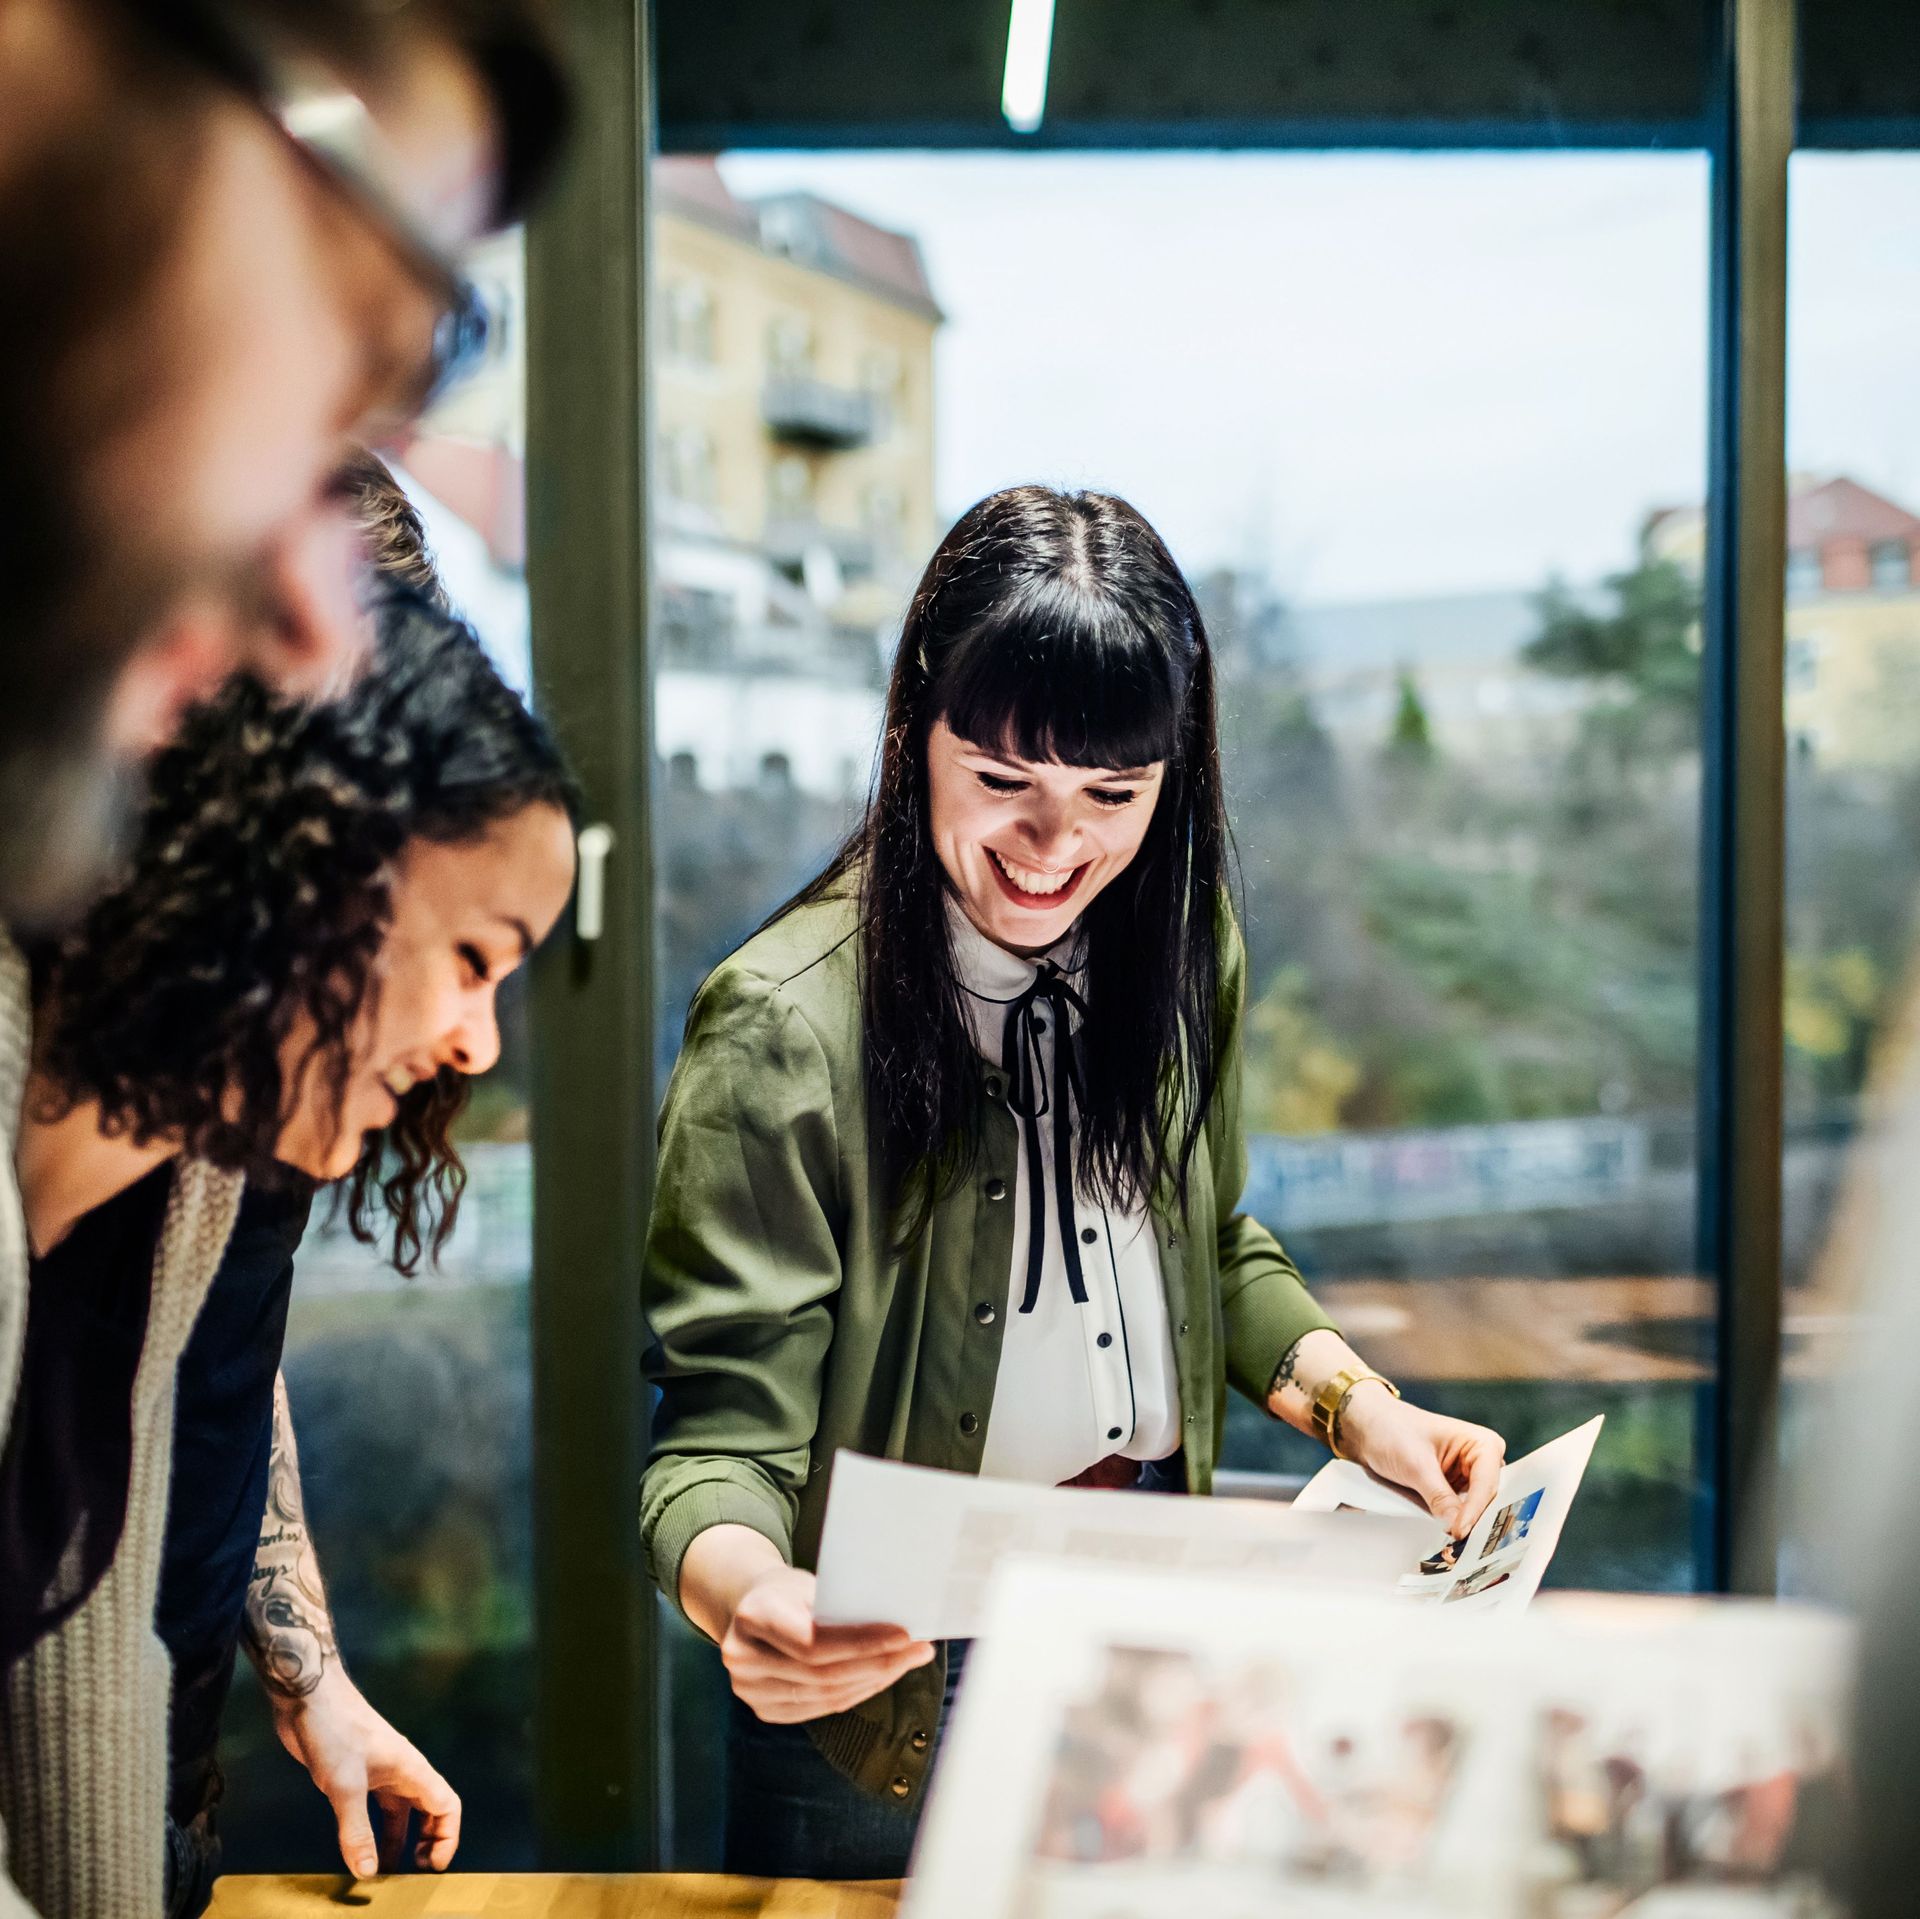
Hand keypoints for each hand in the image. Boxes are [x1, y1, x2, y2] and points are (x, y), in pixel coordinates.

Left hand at [270, 1671, 460, 1877]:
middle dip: (426, 1843)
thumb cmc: (335, 1731)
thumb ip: (357, 1831)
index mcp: (411, 1769)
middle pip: (428, 1811)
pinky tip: (356, 1850)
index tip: (433, 1867)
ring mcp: (378, 1773)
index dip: (448, 1837)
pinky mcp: (355, 1776)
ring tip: (382, 1875)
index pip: (446, 1805)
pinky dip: (371, 1833)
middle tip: (411, 1877)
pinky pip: (374, 1810)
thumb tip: (368, 1874)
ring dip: (396, 1842)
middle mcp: (401, 1772)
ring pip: (399, 1814)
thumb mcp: (345, 1786)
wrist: (309, 1698)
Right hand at [721, 1563, 934, 1723]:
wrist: (750, 1606)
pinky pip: (821, 1707)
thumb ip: (839, 1606)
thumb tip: (899, 1623)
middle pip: (823, 1673)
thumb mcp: (808, 1583)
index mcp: (753, 1616)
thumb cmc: (789, 1590)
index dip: (862, 1644)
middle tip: (920, 1649)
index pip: (813, 1642)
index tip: (905, 1634)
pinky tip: (882, 1676)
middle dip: (879, 1663)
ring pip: (826, 1695)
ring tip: (909, 1661)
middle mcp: (743, 1658)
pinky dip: (857, 1692)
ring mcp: (750, 1690)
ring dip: (875, 1680)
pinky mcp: (764, 1709)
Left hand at [1335, 1386, 1506, 1539]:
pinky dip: (1454, 1525)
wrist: (1370, 1429)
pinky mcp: (1454, 1491)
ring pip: (1476, 1511)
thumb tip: (1457, 1528)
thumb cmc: (1394, 1431)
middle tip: (1468, 1549)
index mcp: (1482, 1444)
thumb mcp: (1416, 1465)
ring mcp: (1469, 1478)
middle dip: (1478, 1522)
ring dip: (1467, 1528)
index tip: (1460, 1532)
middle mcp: (1482, 1462)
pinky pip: (1460, 1513)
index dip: (1475, 1510)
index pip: (1486, 1484)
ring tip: (1460, 1550)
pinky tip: (1449, 1541)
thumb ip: (1439, 1497)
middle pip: (1488, 1500)